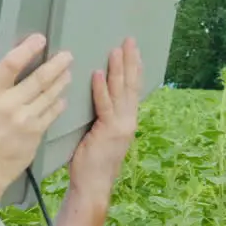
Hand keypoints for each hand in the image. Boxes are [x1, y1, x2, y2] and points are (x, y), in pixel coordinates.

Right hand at [0, 33, 72, 189]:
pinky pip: (51, 114)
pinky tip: (62, 97)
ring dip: (61, 82)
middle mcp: (10, 104)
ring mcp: (25, 120)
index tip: (39, 39)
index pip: (11, 64)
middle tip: (67, 55)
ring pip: (49, 95)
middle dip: (56, 65)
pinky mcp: (35, 134)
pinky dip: (58, 104)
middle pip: (38, 79)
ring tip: (68, 72)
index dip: (27, 49)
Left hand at [68, 37, 141, 202]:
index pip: (132, 88)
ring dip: (118, 69)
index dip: (133, 68)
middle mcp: (128, 120)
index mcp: (127, 120)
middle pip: (131, 85)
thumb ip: (100, 115)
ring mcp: (120, 126)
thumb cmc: (91, 161)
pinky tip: (99, 74)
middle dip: (130, 61)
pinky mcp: (108, 132)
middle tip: (129, 39)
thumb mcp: (99, 133)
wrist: (93, 186)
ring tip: (115, 49)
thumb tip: (92, 94)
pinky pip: (105, 106)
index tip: (132, 49)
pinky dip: (101, 89)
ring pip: (120, 92)